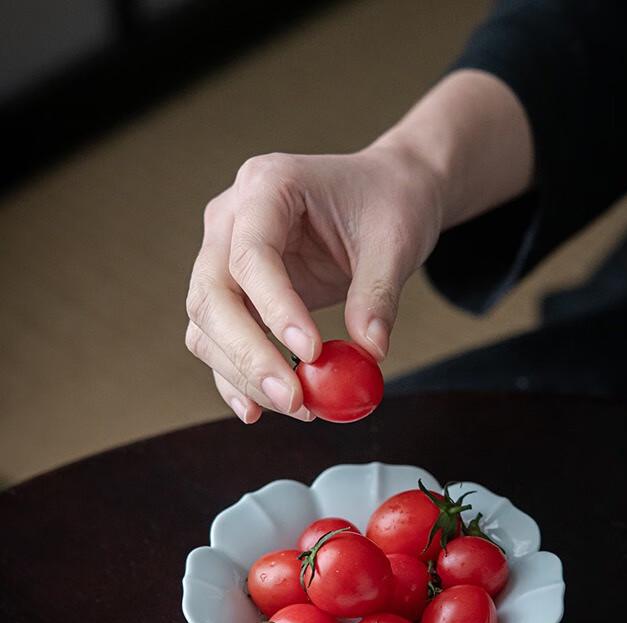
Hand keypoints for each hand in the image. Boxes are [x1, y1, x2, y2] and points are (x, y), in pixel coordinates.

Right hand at [185, 145, 442, 422]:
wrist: (385, 193)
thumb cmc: (389, 203)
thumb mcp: (395, 242)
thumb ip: (378, 296)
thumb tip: (369, 353)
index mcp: (267, 185)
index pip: (251, 253)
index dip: (275, 308)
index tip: (312, 352)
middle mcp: (230, 219)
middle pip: (212, 294)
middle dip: (249, 354)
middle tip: (294, 398)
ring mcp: (224, 256)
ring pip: (207, 325)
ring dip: (242, 374)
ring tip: (298, 406)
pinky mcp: (236, 292)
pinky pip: (219, 340)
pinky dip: (235, 377)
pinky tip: (257, 410)